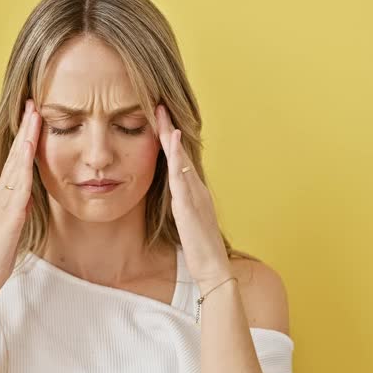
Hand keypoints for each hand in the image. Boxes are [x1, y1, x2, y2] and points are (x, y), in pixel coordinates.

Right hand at [0, 98, 40, 295]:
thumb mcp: (13, 227)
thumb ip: (19, 210)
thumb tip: (27, 198)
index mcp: (3, 196)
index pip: (17, 161)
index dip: (26, 138)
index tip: (33, 116)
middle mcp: (1, 193)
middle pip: (16, 155)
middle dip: (25, 128)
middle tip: (33, 103)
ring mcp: (3, 202)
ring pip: (17, 164)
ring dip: (26, 139)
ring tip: (34, 116)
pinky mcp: (9, 214)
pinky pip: (19, 185)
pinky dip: (25, 165)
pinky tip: (31, 151)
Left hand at [154, 103, 232, 291]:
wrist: (214, 267)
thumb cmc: (200, 249)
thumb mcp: (187, 223)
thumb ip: (181, 208)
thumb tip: (173, 198)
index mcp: (195, 192)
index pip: (180, 160)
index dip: (171, 140)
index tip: (160, 120)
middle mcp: (197, 188)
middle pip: (181, 153)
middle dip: (170, 128)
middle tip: (159, 105)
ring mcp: (195, 194)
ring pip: (181, 158)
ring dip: (171, 135)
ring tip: (161, 114)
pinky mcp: (190, 204)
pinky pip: (182, 176)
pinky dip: (177, 156)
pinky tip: (173, 141)